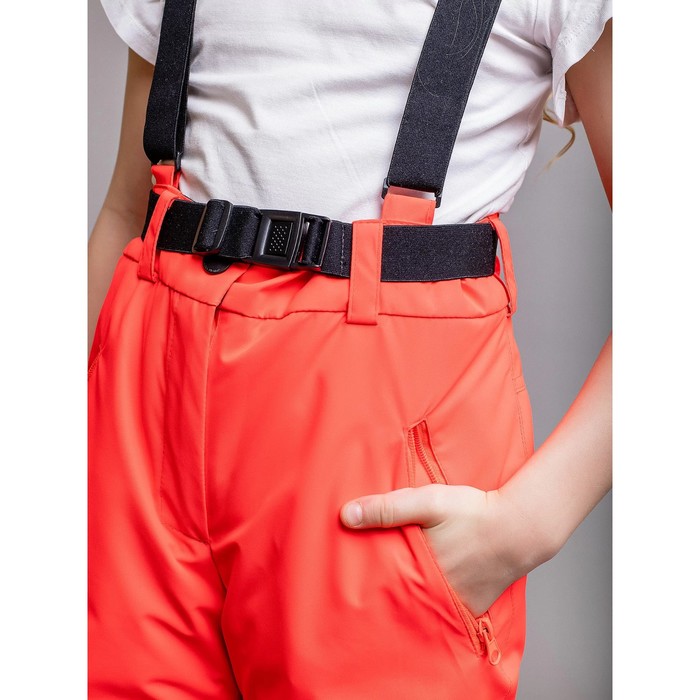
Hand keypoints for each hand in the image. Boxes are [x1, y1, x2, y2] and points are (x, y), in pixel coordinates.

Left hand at [340, 484, 538, 616]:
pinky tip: (427, 587)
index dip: (365, 586)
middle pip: (403, 600)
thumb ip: (387, 509)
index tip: (349, 582)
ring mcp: (458, 606)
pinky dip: (436, 600)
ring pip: (425, 605)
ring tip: (393, 589)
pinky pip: (447, 608)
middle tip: (366, 588)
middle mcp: (438, 598)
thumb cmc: (472, 513)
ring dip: (412, 597)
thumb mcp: (426, 503)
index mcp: (420, 576)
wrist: (521, 527)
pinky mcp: (474, 606)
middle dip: (386, 595)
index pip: (382, 590)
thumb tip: (345, 515)